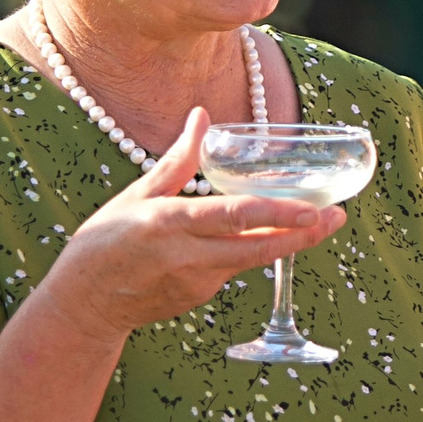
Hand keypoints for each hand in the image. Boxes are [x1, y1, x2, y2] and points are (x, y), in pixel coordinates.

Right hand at [41, 109, 345, 340]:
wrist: (84, 304)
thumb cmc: (104, 243)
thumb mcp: (136, 195)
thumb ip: (177, 159)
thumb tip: (202, 117)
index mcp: (169, 223)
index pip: (233, 217)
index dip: (277, 214)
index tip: (312, 208)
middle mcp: (187, 256)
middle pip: (257, 247)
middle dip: (302, 235)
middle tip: (337, 218)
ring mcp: (196, 282)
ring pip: (251, 259)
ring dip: (286, 243)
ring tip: (320, 223)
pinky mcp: (199, 297)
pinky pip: (232, 269)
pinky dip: (251, 252)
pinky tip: (267, 238)